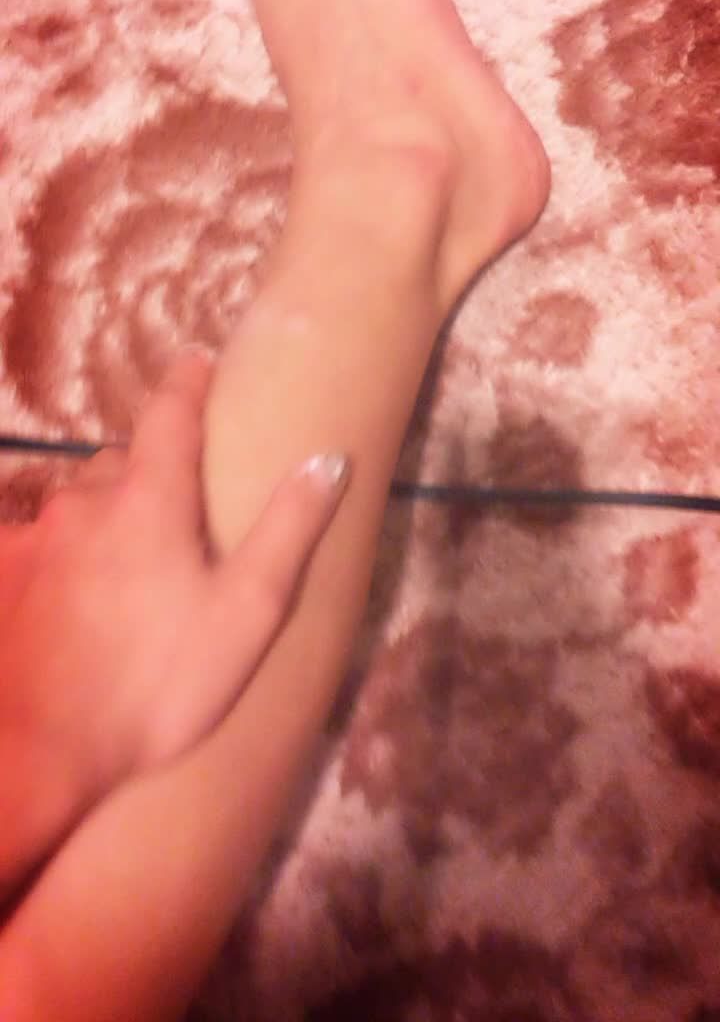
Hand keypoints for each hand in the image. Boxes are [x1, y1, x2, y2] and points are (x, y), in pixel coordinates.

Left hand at [0, 348, 349, 892]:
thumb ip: (289, 528)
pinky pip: (44, 542)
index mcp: (150, 498)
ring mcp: (37, 537)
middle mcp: (86, 501)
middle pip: (124, 462)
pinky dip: (67, 553)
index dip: (188, 382)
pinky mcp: (6, 574)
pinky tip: (78, 597)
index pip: (170, 412)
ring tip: (132, 565)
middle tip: (181, 512)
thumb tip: (328, 458)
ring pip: (81, 502)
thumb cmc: (158, 683)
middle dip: (152, 471)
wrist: (40, 753)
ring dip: (108, 514)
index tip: (201, 361)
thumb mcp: (247, 612)